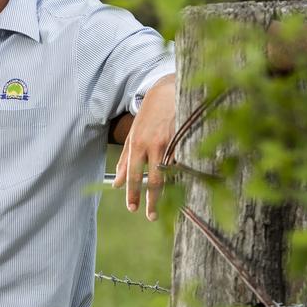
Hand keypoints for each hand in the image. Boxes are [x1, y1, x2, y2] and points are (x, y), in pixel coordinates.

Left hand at [112, 74, 174, 220]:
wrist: (169, 90)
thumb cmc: (149, 115)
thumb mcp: (132, 135)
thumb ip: (125, 160)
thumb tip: (117, 184)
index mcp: (138, 144)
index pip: (135, 175)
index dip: (133, 194)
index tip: (133, 208)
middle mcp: (155, 145)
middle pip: (155, 180)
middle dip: (153, 201)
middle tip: (152, 216)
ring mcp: (174, 142)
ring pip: (173, 173)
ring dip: (172, 191)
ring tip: (171, 204)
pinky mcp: (189, 140)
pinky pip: (186, 163)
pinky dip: (184, 175)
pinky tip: (184, 184)